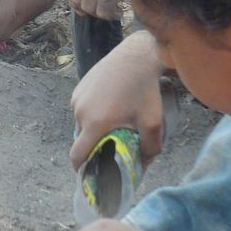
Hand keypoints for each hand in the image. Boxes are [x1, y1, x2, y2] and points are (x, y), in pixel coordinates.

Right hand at [70, 30, 164, 169]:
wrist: (136, 56)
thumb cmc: (145, 90)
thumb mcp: (153, 122)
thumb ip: (149, 149)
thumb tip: (143, 166)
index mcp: (95, 124)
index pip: (77, 155)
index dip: (81, 168)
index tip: (89, 174)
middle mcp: (80, 111)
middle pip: (81, 138)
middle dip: (92, 145)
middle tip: (109, 144)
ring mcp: (78, 97)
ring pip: (81, 122)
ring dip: (92, 127)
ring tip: (112, 121)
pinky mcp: (79, 86)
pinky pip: (82, 107)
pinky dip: (91, 112)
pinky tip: (109, 105)